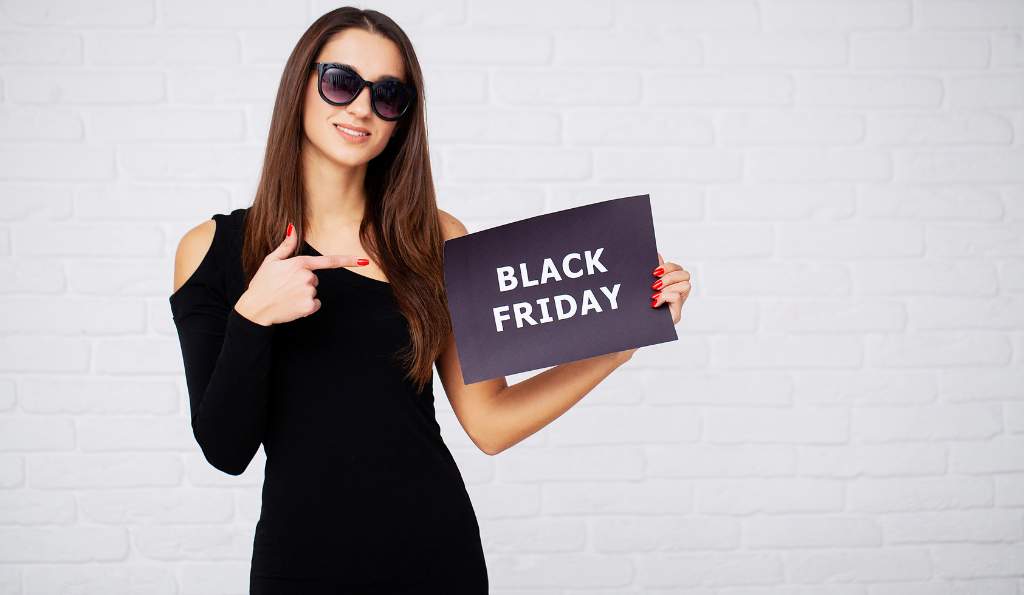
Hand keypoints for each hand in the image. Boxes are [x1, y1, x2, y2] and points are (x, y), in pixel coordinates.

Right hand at [233, 222, 369, 325]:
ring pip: (314, 292)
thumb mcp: (271, 261)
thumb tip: (292, 227)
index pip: (328, 261)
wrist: (255, 308)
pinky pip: (314, 304)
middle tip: (286, 287)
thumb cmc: (262, 283)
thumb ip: (286, 245)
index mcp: (300, 263)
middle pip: (315, 279)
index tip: (364, 261)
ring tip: (287, 296)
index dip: (348, 260)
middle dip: (303, 283)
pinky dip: (306, 307)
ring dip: (303, 295)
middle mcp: (307, 277)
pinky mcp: (308, 306)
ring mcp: (308, 292)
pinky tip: (292, 305)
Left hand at [613, 252, 691, 362]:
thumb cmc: (632, 310)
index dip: (668, 266)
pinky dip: (666, 296)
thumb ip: (649, 274)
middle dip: (670, 273)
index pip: (678, 269)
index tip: (654, 270)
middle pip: (685, 274)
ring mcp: (676, 306)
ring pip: (686, 284)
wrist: (626, 333)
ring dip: (669, 284)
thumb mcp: (640, 288)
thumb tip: (656, 255)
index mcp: (668, 286)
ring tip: (654, 291)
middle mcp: (675, 295)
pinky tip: (653, 301)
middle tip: (655, 281)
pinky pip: (677, 297)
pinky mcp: (675, 316)